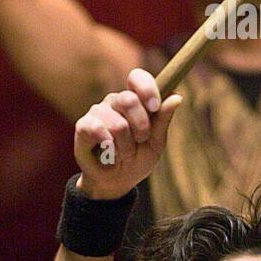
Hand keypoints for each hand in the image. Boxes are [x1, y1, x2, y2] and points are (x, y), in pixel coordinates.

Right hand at [73, 70, 181, 198]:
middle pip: (129, 100)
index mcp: (135, 100)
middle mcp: (115, 101)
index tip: (154, 106)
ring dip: (125, 146)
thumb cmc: (137, 160)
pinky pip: (98, 130)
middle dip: (140, 127)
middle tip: (140, 141)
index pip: (137, 78)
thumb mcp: (156, 143)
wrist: (116, 182)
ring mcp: (98, 111)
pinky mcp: (83, 125)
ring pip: (117, 123)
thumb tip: (177, 97)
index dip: (146, 88)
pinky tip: (108, 153)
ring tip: (123, 154)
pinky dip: (109, 148)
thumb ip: (163, 119)